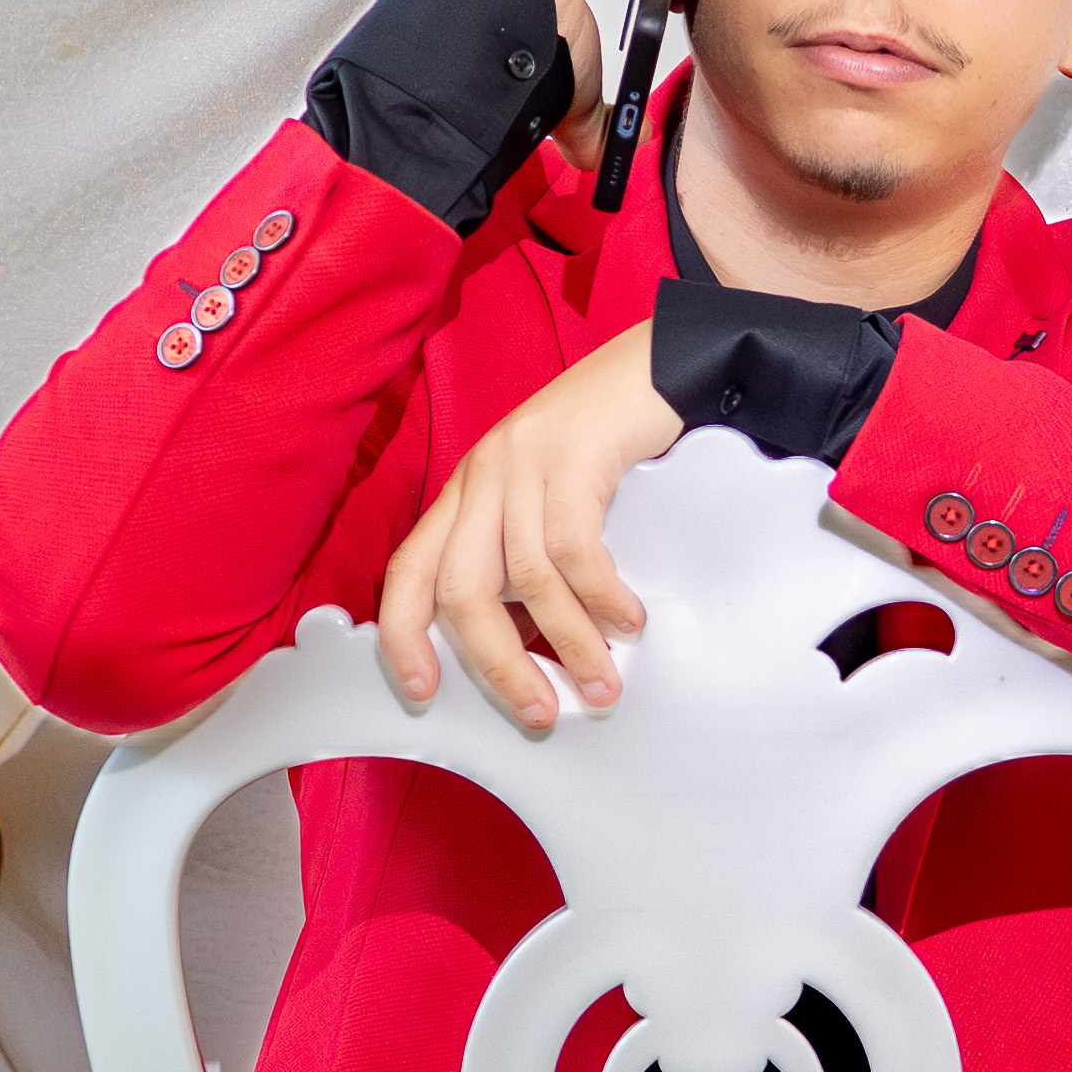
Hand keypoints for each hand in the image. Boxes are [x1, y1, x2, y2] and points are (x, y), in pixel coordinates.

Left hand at [380, 326, 679, 731]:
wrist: (668, 360)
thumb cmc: (614, 441)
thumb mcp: (552, 502)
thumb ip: (529, 561)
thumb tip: (532, 650)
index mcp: (467, 491)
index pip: (409, 570)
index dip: (404, 635)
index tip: (423, 690)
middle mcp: (483, 473)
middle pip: (459, 588)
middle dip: (497, 664)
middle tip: (540, 711)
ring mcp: (524, 459)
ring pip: (524, 578)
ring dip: (568, 643)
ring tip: (602, 681)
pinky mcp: (573, 452)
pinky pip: (573, 548)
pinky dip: (601, 597)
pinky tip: (628, 620)